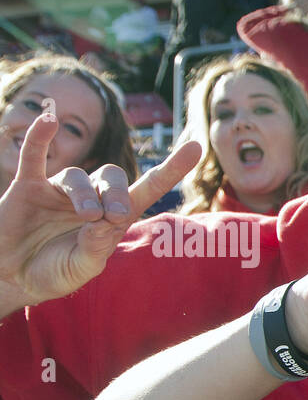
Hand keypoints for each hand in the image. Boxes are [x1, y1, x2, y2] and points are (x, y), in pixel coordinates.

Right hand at [0, 112, 200, 313]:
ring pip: (78, 176)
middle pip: (113, 177)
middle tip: (114, 216)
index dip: (171, 169)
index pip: (147, 188)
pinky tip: (49, 121)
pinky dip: (40, 138)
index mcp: (111, 218)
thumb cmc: (53, 273)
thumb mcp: (82, 268)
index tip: (196, 148)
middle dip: (117, 194)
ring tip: (87, 216)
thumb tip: (106, 220)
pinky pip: (34, 156)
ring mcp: (58, 190)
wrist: (12, 278)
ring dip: (86, 194)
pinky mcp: (28, 187)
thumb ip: (96, 247)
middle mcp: (90, 198)